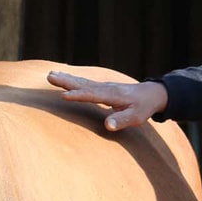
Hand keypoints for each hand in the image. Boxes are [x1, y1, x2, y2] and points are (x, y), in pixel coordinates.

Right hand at [46, 71, 166, 132]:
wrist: (151, 93)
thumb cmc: (143, 107)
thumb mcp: (136, 117)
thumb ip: (121, 120)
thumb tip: (108, 125)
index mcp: (112, 95)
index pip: (92, 95)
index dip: (78, 96)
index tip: (63, 96)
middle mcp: (105, 88)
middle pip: (83, 84)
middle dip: (66, 81)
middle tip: (49, 76)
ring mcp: (102, 86)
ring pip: (81, 82)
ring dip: (66, 79)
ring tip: (50, 75)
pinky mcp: (101, 87)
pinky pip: (84, 83)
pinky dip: (72, 80)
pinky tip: (64, 78)